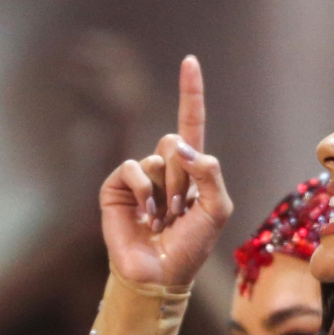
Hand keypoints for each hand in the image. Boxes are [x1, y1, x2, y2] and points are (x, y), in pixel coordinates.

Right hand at [99, 56, 233, 285]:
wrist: (161, 273)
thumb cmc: (192, 245)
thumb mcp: (217, 209)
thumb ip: (209, 173)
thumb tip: (180, 146)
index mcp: (192, 169)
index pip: (191, 123)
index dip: (190, 93)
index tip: (190, 60)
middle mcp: (165, 167)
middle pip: (176, 141)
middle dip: (183, 177)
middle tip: (181, 208)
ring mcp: (140, 176)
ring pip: (156, 158)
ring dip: (166, 191)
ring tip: (164, 219)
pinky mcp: (116, 187)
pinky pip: (132, 168)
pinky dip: (143, 191)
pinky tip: (145, 216)